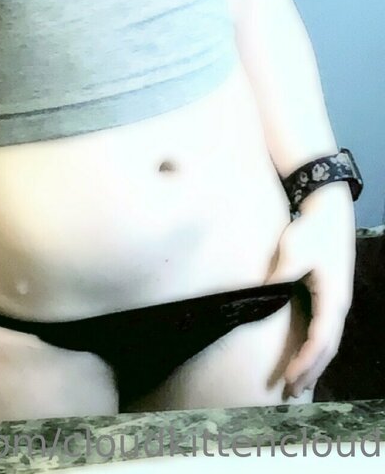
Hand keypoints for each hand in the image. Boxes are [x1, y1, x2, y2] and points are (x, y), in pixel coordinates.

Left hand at [264, 182, 355, 397]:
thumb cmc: (312, 230)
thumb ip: (280, 275)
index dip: (305, 362)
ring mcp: (337, 300)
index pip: (320, 340)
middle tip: (289, 391)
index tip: (288, 377)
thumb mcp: (294, 251)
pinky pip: (326, 330)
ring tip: (298, 383)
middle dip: (311, 370)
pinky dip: (318, 348)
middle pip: (328, 347)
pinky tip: (307, 356)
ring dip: (315, 363)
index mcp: (333, 298)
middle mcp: (339, 304)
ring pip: (329, 341)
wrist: (329, 210)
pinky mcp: (331, 295)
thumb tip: (262, 293)